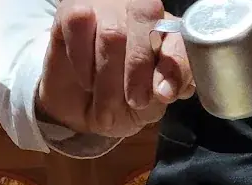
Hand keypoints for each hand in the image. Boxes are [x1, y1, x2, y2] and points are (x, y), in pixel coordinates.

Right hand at [36, 0, 193, 137]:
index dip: (174, 62)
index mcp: (167, 32)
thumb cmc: (121, 104)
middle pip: (144, 15)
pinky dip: (83, 62)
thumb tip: (165, 89)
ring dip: (109, 78)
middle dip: (140, 66)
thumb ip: (164, 92)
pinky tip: (87, 81)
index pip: (178, 35)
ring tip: (107, 107)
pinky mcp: (73, 9)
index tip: (164, 94)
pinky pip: (79, 24)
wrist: (81, 108)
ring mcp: (106, 6)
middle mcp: (139, 10)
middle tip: (135, 101)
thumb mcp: (150, 107)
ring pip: (112, 31)